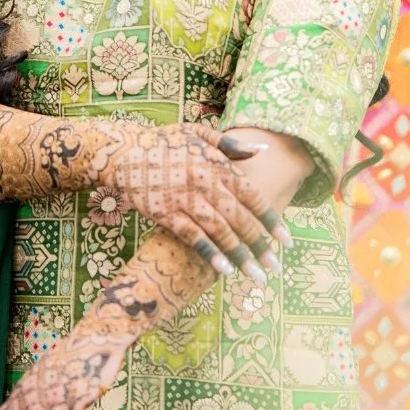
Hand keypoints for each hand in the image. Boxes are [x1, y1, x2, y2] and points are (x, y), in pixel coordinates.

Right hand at [101, 123, 288, 282]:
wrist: (123, 151)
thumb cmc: (163, 142)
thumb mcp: (198, 133)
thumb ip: (231, 144)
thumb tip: (263, 150)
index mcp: (216, 164)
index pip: (253, 196)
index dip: (271, 220)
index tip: (286, 241)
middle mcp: (205, 183)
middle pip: (240, 218)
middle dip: (260, 245)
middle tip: (274, 268)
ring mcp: (185, 199)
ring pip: (220, 231)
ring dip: (240, 255)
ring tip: (255, 276)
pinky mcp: (166, 212)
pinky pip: (192, 236)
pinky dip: (209, 253)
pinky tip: (223, 269)